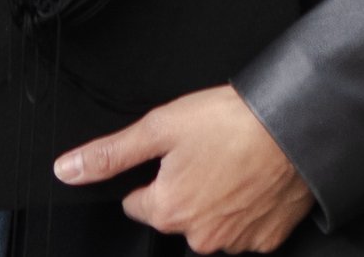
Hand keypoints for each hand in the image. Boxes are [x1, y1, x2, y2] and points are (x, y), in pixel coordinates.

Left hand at [55, 85, 312, 253]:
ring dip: (215, 199)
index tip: (174, 154)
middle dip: (185, 187)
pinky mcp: (266, 240)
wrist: (297, 126)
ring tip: (233, 162)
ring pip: (209, 223)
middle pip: (175, 214)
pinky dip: (246, 208)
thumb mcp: (161, 126)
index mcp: (168, 210)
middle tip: (208, 152)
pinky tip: (253, 179)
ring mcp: (235, 242)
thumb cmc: (232, 122)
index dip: (152, 175)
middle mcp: (199, 236)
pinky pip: (245, 228)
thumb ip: (111, 154)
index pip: (138, 203)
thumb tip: (67, 170)